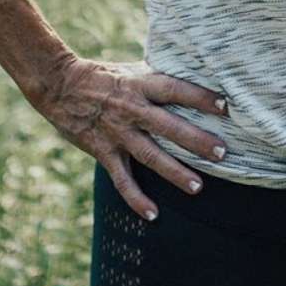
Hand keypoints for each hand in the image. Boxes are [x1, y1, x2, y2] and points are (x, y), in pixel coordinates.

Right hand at [37, 55, 227, 220]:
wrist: (61, 85)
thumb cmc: (106, 76)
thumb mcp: (134, 70)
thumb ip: (159, 79)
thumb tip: (192, 75)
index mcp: (141, 84)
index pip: (175, 89)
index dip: (199, 97)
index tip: (225, 106)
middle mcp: (132, 109)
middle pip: (169, 127)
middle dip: (196, 141)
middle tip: (222, 153)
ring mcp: (117, 133)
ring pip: (150, 156)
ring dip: (175, 172)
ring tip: (198, 188)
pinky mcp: (103, 152)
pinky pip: (122, 179)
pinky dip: (136, 198)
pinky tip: (153, 214)